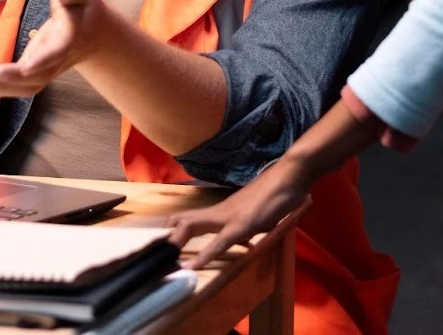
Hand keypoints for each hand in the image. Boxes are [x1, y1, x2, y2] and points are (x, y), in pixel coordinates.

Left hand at [0, 0, 112, 97]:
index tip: (24, 68)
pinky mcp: (37, 73)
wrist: (95, 35)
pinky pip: (21, 88)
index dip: (41, 61)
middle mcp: (58, 60)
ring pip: (27, 87)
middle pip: (37, 76)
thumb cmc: (83, 9)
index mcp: (68, 38)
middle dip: (11, 79)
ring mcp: (47, 70)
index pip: (56, 52)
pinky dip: (1, 89)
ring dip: (1, 88)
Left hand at [165, 158, 314, 268]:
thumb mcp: (256, 215)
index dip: (175, 230)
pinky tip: (193, 266)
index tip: (161, 243)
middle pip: (185, 221)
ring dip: (178, 243)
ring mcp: (228, 217)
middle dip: (169, 238)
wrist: (288, 176)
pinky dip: (204, 255)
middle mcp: (219, 212)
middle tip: (153, 254)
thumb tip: (238, 237)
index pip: (190, 218)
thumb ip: (244, 226)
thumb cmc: (275, 193)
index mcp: (222, 211)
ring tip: (163, 259)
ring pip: (193, 226)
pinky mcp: (241, 224)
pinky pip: (219, 242)